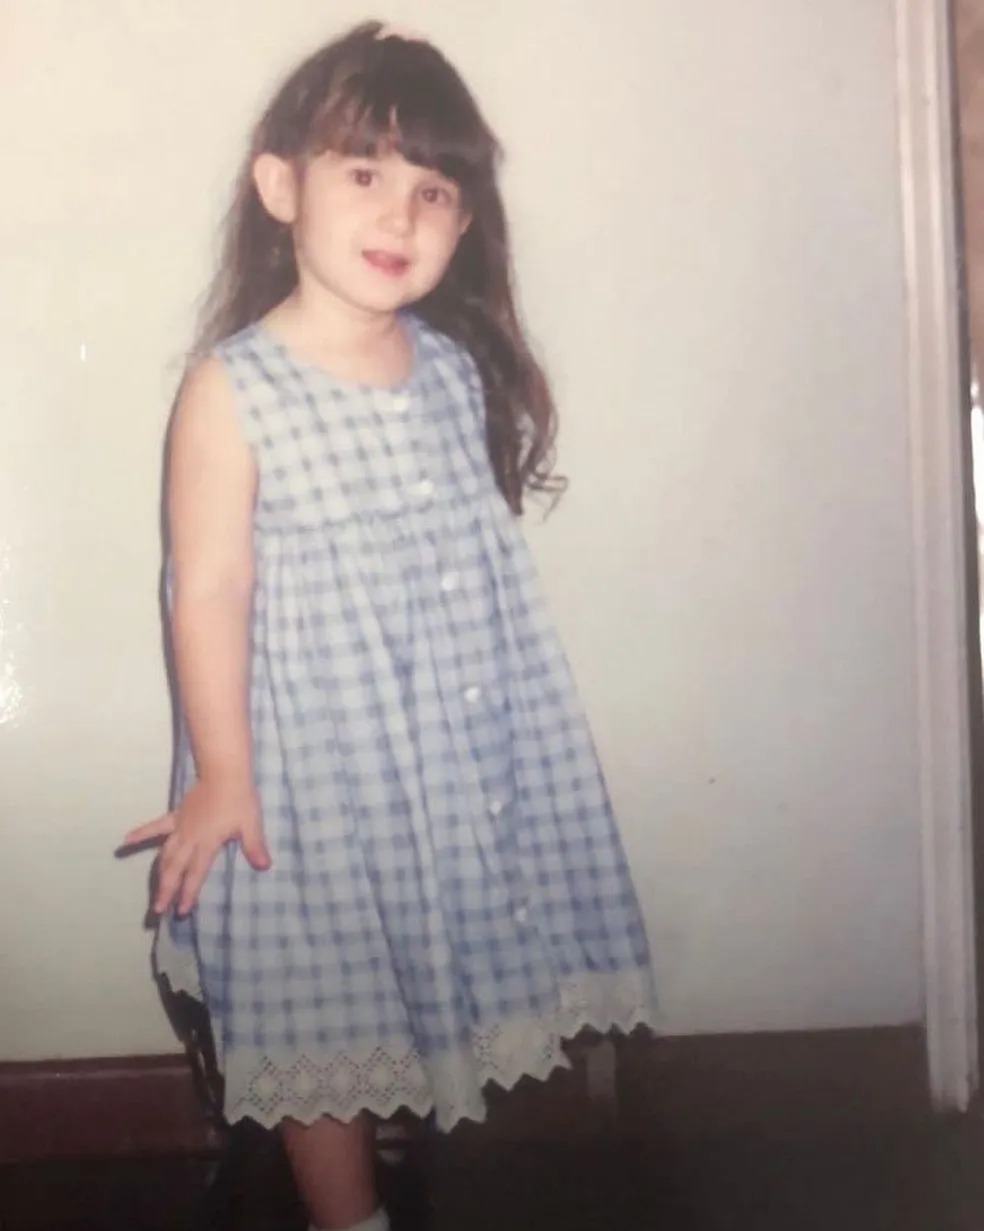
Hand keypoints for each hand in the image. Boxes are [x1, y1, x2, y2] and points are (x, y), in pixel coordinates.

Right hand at [120, 779, 270, 916]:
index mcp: (207, 844)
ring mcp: (180, 827)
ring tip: (154, 891)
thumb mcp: (251, 824)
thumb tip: (265, 866)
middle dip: (167, 891)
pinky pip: (156, 827)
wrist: (224, 773)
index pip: (195, 874)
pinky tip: (125, 841)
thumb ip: (255, 846)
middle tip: (158, 911)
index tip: (182, 911)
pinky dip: (141, 834)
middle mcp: (189, 839)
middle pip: (174, 869)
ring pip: (165, 855)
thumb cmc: (239, 799)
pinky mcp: (176, 815)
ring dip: (159, 874)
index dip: (188, 894)